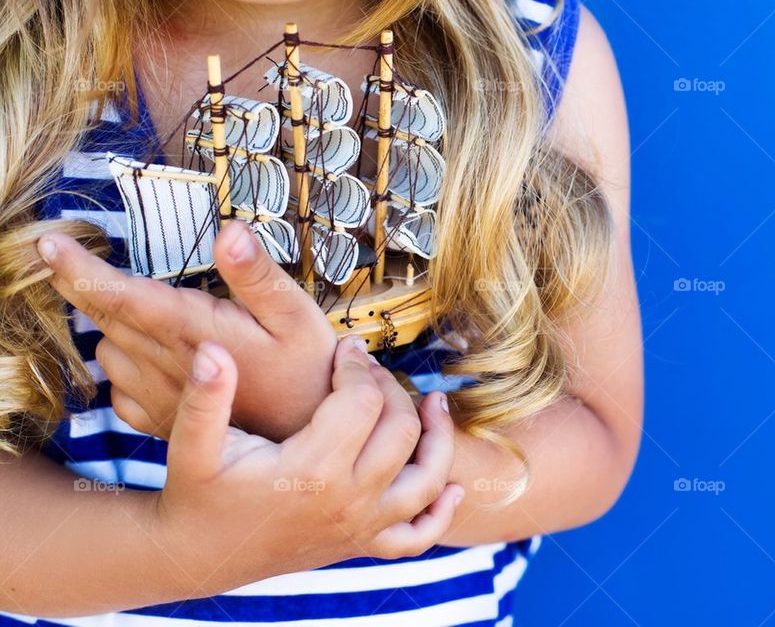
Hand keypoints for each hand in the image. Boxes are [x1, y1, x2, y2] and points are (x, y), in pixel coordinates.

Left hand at [38, 222, 336, 439]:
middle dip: (79, 283)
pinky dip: (120, 363)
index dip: (81, 268)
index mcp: (194, 332)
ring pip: (107, 349)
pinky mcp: (160, 420)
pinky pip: (117, 387)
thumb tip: (229, 232)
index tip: (48, 243)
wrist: (304, 449)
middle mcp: (167, 365)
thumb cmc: (307, 376)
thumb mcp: (298, 318)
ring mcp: (158, 396)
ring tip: (122, 303)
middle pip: (104, 317)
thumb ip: (258, 276)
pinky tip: (143, 354)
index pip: (122, 296)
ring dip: (106, 323)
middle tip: (60, 256)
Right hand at [154, 337, 462, 593]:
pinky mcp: (361, 545)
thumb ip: (206, 397)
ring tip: (436, 404)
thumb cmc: (196, 495)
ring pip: (426, 482)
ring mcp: (360, 527)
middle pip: (402, 431)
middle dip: (392, 390)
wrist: (197, 557)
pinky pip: (418, 537)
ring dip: (440, 440)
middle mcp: (347, 500)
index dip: (358, 365)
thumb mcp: (192, 445)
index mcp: (312, 470)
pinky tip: (452, 489)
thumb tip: (212, 348)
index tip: (346, 346)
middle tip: (371, 369)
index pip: (363, 400)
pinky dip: (441, 514)